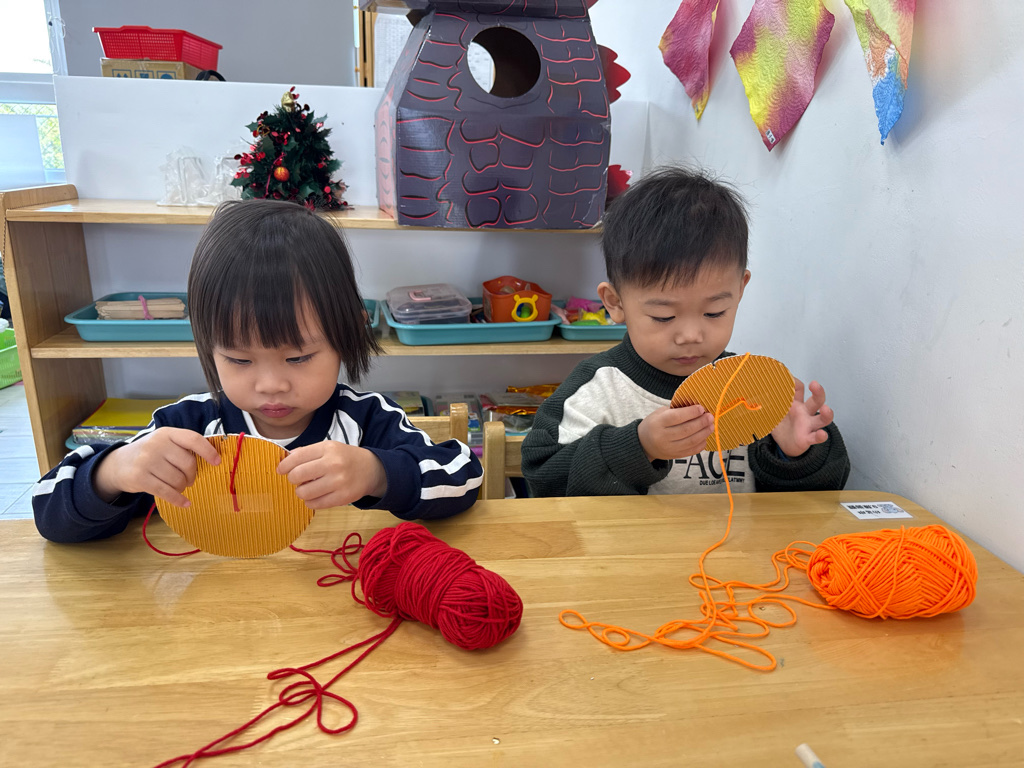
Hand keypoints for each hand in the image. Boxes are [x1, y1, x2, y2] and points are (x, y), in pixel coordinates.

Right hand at [93, 428, 221, 505]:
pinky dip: (179, 499)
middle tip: (189, 479)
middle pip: (188, 464)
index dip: (208, 451)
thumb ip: (183, 447)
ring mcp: (146, 461)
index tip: (217, 461)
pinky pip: (166, 492)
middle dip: (192, 475)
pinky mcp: (140, 478)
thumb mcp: (164, 442)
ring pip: (178, 480)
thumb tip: (212, 458)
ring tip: (178, 485)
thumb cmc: (150, 453)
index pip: (193, 439)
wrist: (118, 464)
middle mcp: (156, 444)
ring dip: (182, 487)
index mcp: (167, 433)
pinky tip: (185, 503)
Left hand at [277, 442, 387, 509]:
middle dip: (292, 479)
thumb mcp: (329, 448)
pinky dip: (310, 502)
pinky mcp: (343, 497)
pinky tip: (315, 496)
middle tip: (297, 480)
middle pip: (297, 475)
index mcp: (328, 448)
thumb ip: (307, 452)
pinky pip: (315, 504)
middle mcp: (333, 464)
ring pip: (304, 493)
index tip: (281, 470)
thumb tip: (285, 460)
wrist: (371, 470)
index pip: (296, 457)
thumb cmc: (345, 458)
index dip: (284, 465)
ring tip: (307, 488)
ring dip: (301, 492)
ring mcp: (339, 482)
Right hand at [638, 404, 714, 461]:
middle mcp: (663, 437)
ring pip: (691, 441)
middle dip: (701, 422)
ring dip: (704, 433)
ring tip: (711, 426)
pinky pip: (691, 451)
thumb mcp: (660, 413)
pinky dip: (701, 444)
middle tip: (710, 416)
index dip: (691, 412)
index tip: (701, 408)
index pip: (677, 417)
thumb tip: (696, 409)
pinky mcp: (675, 455)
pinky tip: (705, 437)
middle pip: (686, 430)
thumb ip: (676, 411)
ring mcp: (669, 448)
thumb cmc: (654, 424)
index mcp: (658, 423)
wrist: (644, 443)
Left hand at [771, 378, 833, 457]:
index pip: (799, 388)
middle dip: (818, 391)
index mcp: (795, 402)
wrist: (782, 444)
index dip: (794, 383)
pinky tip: (822, 434)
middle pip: (817, 400)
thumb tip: (752, 390)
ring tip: (825, 409)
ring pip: (822, 418)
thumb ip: (765, 401)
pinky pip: (816, 437)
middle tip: (814, 384)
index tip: (785, 379)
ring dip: (826, 413)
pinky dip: (820, 436)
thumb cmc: (780, 424)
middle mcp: (805, 412)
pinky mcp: (807, 438)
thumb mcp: (771, 410)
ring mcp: (808, 425)